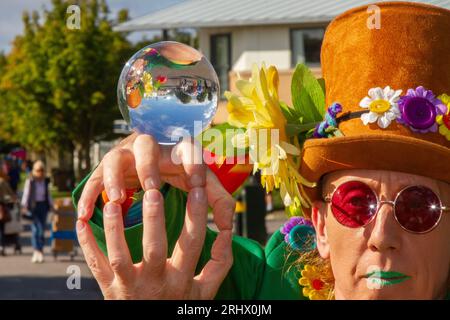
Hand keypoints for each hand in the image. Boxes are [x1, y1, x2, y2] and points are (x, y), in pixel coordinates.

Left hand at [76, 184, 233, 298]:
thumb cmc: (178, 306)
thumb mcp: (204, 292)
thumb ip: (219, 264)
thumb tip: (228, 235)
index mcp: (180, 280)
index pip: (191, 243)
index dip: (196, 215)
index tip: (198, 189)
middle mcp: (155, 283)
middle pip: (154, 249)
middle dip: (154, 220)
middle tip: (153, 191)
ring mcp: (128, 286)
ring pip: (119, 256)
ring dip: (114, 229)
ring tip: (112, 203)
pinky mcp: (108, 288)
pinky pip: (96, 264)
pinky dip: (87, 244)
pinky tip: (81, 222)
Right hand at [77, 133, 235, 231]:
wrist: (148, 170)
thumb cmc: (178, 176)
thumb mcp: (198, 185)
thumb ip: (217, 198)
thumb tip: (229, 223)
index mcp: (174, 149)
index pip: (186, 146)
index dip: (192, 162)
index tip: (196, 184)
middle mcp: (149, 148)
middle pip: (145, 144)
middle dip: (148, 164)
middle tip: (151, 188)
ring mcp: (124, 156)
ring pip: (114, 157)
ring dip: (115, 177)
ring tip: (120, 199)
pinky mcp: (105, 170)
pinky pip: (93, 180)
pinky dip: (88, 196)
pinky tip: (84, 216)